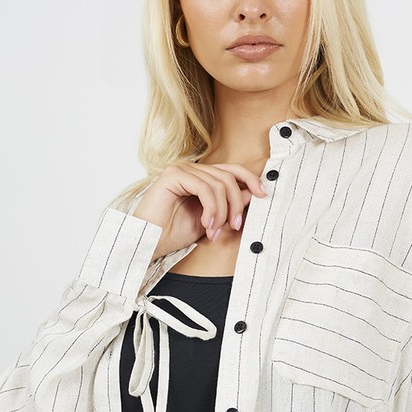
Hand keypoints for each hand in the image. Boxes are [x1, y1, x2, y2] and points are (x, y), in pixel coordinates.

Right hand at [132, 161, 268, 258]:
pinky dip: (211, 208)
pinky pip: (205, 188)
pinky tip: (207, 224)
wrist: (148, 243)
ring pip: (219, 184)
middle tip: (235, 226)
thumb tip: (251, 193)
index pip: (232, 170)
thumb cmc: (173, 233)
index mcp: (199, 176)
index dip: (251, 180)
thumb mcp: (211, 220)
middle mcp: (191, 169)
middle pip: (229, 177)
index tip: (263, 195)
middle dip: (236, 204)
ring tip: (215, 232)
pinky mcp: (173, 175)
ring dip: (222, 212)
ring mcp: (181, 169)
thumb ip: (228, 204)